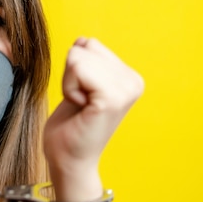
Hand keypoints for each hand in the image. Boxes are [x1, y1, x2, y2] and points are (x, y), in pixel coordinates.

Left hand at [43, 38, 143, 198]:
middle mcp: (134, 81)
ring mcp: (126, 90)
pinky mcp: (112, 99)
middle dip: (71, 75)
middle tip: (80, 103)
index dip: (74, 69)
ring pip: (78, 57)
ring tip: (81, 106)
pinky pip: (77, 69)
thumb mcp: (80, 83)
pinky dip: (69, 88)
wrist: (69, 161)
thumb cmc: (71, 126)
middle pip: (84, 47)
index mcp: (129, 76)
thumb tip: (82, 41)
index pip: (89, 44)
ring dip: (69, 83)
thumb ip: (86, 60)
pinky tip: (80, 108)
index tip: (82, 96)